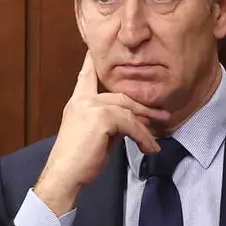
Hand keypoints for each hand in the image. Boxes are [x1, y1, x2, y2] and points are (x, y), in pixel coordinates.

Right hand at [35, 53, 169, 215]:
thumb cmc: (78, 161)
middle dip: (142, 107)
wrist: (64, 175)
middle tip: (161, 115)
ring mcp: (92, 106)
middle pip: (121, 96)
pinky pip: (131, 125)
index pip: (86, 76)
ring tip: (156, 139)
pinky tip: (149, 148)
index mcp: (77, 102)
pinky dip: (143, 138)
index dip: (91, 63)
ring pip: (129, 111)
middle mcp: (84, 100)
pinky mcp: (102, 118)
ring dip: (145, 127)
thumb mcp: (95, 136)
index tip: (93, 50)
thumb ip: (109, 123)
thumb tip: (129, 124)